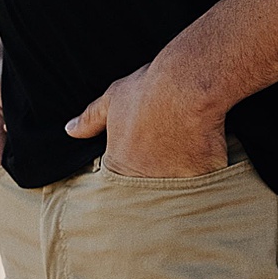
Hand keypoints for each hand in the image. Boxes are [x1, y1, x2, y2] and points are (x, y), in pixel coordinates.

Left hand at [65, 51, 230, 176]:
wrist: (185, 85)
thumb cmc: (147, 89)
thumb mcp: (112, 100)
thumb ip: (90, 119)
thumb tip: (70, 130)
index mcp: (120, 165)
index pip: (121, 182)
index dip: (134, 169)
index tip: (145, 154)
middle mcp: (145, 180)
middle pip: (148, 191)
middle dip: (156, 179)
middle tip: (167, 155)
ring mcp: (174, 182)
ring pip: (175, 193)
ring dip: (179, 183)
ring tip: (186, 158)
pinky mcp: (201, 178)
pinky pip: (204, 186)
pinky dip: (206, 178)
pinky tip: (207, 162)